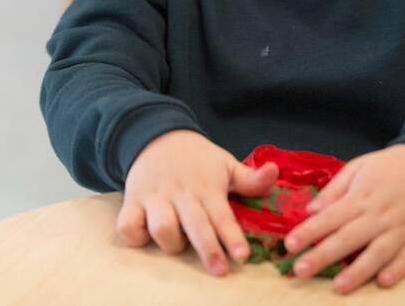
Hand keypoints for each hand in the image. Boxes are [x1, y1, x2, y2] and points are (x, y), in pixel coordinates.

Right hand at [118, 130, 277, 275]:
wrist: (156, 134)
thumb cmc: (196, 159)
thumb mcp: (224, 163)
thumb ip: (250, 177)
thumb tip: (275, 172)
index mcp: (206, 188)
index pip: (221, 215)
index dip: (231, 236)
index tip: (242, 255)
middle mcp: (181, 194)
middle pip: (194, 225)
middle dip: (207, 248)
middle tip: (219, 269)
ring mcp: (154, 198)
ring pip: (161, 228)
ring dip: (171, 242)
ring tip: (180, 245)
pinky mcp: (132, 201)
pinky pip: (128, 225)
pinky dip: (135, 236)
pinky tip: (146, 237)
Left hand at [283, 144, 404, 292]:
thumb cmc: (390, 167)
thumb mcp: (359, 167)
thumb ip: (335, 189)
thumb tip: (311, 210)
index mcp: (362, 197)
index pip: (330, 217)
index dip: (309, 232)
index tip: (289, 244)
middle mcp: (380, 215)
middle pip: (348, 238)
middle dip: (323, 255)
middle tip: (300, 270)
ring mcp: (402, 230)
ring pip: (377, 253)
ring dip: (358, 271)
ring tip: (338, 287)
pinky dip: (397, 271)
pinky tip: (383, 283)